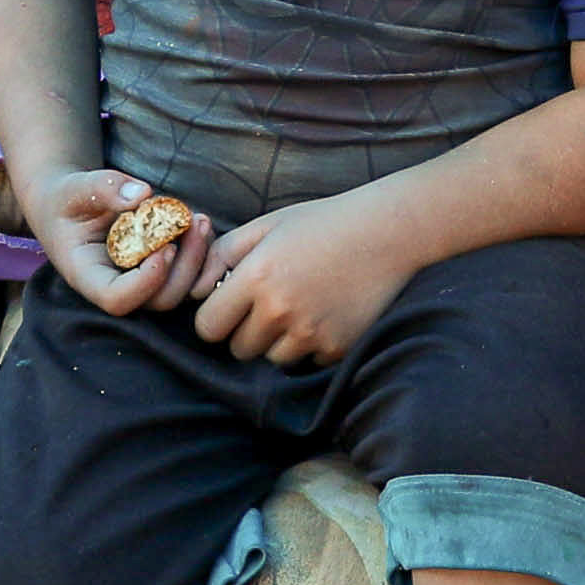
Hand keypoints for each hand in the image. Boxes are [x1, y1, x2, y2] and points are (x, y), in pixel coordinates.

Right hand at [25, 166, 204, 316]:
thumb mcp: (76, 188)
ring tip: (200, 219)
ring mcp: (140, 283)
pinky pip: (189, 276)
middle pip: (160, 299)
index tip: (164, 246)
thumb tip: (143, 193)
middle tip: (195, 224)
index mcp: (88, 275)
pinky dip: (202, 254)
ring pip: (180, 290)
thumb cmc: (68, 199)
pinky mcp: (158, 272)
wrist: (70, 206)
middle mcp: (117, 286)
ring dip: (199, 259)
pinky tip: (198, 222)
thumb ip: (104, 188)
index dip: (146, 281)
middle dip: (185, 266)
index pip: (117, 299)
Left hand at [191, 191, 420, 368]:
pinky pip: (309, 361)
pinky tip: (327, 313)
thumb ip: (221, 255)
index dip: (216, 318)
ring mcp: (311, 333)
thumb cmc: (322, 224)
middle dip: (247, 331)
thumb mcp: (266, 226)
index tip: (231, 307)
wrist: (388, 232)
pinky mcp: (338, 347)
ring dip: (279, 341)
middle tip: (270, 304)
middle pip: (239, 349)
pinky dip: (313, 345)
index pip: (208, 327)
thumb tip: (195, 291)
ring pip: (273, 358)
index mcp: (256, 278)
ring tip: (302, 307)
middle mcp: (280, 310)